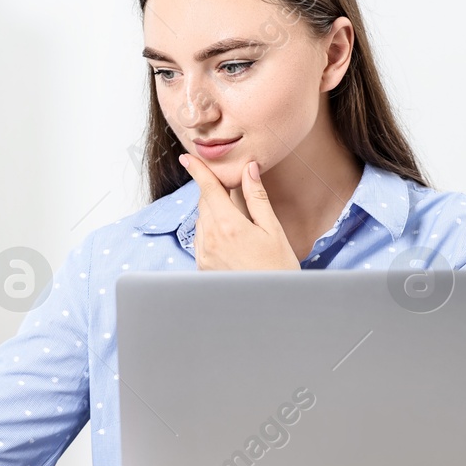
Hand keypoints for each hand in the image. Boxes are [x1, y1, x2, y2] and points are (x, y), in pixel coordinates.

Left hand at [179, 154, 299, 270]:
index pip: (208, 189)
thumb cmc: (278, 268)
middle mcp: (210, 239)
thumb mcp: (273, 230)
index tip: (187, 157)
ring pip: (201, 221)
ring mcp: (204, 255)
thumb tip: (249, 169)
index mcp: (228, 225)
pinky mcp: (202, 267)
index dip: (198, 170)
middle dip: (211, 191)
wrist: (271, 307)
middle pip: (203, 203)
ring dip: (211, 212)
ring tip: (233, 216)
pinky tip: (228, 236)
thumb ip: (257, 197)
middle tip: (226, 186)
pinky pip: (200, 240)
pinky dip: (209, 230)